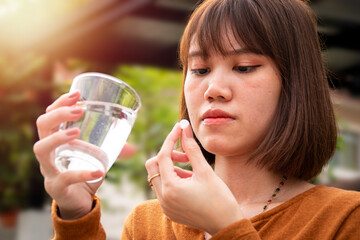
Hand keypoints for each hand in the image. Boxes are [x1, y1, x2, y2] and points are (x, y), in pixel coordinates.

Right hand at [33, 92, 134, 219]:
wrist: (79, 204)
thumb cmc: (85, 174)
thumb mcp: (98, 158)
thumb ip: (114, 150)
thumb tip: (134, 148)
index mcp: (56, 141)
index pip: (50, 115)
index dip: (60, 103)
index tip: (78, 94)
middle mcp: (48, 153)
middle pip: (42, 126)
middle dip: (59, 113)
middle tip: (79, 109)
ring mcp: (48, 170)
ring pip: (41, 148)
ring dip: (58, 137)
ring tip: (76, 131)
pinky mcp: (56, 187)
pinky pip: (65, 178)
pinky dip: (83, 173)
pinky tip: (100, 171)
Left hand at [145, 121, 242, 234]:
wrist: (226, 225)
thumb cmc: (219, 198)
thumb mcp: (205, 171)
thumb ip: (192, 149)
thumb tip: (184, 128)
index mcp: (170, 188)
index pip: (163, 156)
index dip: (171, 139)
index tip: (180, 128)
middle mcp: (163, 198)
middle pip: (153, 166)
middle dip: (168, 155)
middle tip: (186, 155)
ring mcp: (165, 206)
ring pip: (158, 177)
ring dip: (171, 168)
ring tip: (192, 169)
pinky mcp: (169, 210)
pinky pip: (163, 189)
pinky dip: (173, 180)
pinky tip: (190, 180)